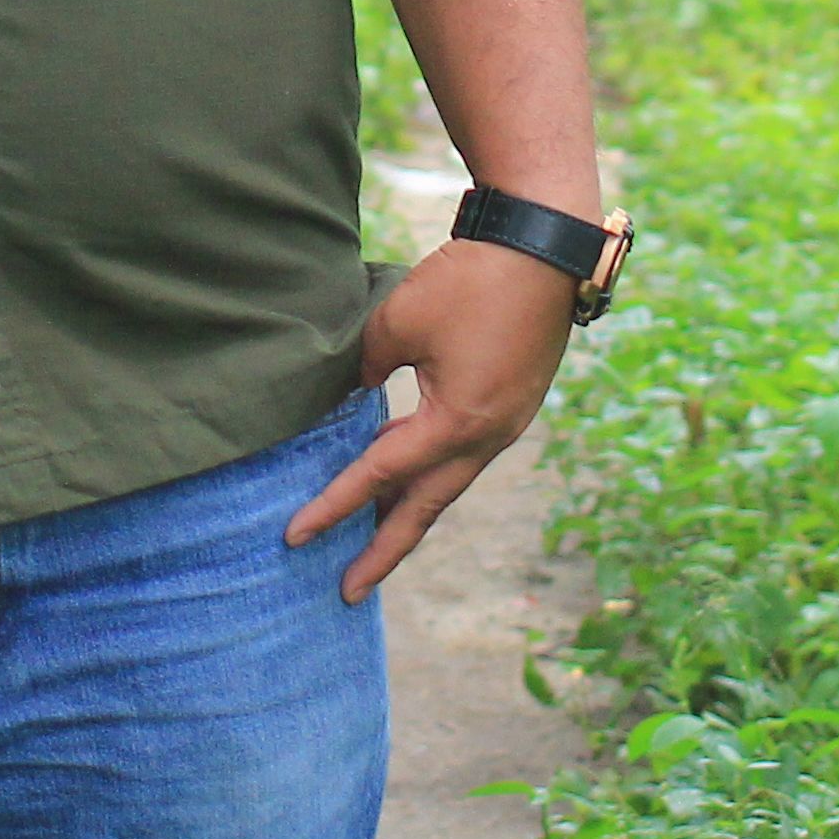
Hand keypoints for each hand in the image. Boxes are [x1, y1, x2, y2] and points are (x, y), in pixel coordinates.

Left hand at [281, 237, 577, 601]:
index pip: (380, 475)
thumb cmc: (470, 282)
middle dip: (384, 550)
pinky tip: (408, 477)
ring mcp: (506, 425)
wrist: (545, 248)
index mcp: (456, 424)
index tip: (294, 536)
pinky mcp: (512, 405)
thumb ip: (367, 368)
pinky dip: (431, 474)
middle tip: (347, 590)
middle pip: (426, 509)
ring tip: (371, 542)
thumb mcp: (398, 323)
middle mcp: (487, 437)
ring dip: (408, 513)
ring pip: (447, 484)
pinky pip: (463, 455)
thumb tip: (357, 394)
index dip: (334, 505)